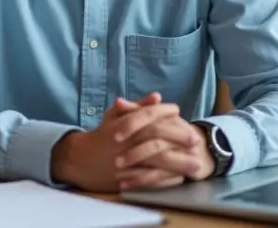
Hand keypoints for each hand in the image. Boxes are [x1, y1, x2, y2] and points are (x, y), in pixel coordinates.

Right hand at [49, 93, 189, 192]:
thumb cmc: (102, 136)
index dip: (166, 113)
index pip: (149, 115)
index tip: (181, 114)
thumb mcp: (114, 116)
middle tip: (196, 140)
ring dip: (180, 162)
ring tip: (196, 164)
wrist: (81, 160)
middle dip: (179, 137)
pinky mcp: (127, 179)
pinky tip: (180, 177)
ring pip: (157, 160)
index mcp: (123, 124)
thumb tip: (157, 97)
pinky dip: (168, 179)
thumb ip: (137, 107)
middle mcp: (125, 141)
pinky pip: (152, 179)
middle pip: (157, 137)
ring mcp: (127, 161)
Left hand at [113, 113, 215, 189]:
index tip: (114, 135)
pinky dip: (143, 182)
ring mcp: (184, 153)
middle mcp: (180, 132)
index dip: (133, 124)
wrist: (194, 148)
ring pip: (161, 161)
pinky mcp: (182, 171)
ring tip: (118, 176)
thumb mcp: (148, 118)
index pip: (151, 115)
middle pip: (157, 142)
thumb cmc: (164, 130)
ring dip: (138, 171)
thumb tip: (118, 101)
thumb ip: (133, 110)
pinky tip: (125, 185)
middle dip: (135, 153)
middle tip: (115, 162)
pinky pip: (163, 179)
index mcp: (169, 116)